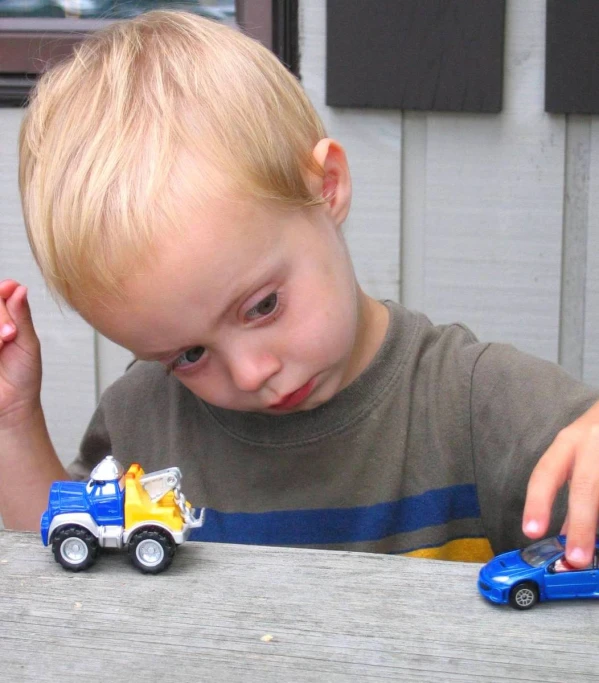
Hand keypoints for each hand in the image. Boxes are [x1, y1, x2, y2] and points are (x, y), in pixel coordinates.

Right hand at [0, 280, 41, 426]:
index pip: (0, 294)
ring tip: (3, 342)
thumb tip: (20, 288)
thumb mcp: (28, 342)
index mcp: (4, 319)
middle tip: (10, 334)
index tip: (8, 289)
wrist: (13, 404)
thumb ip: (22, 316)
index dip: (2, 290)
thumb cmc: (23, 374)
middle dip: (1, 315)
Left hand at [523, 401, 598, 567]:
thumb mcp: (577, 454)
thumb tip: (561, 534)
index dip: (537, 503)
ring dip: (597, 522)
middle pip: (585, 486)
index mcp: (569, 442)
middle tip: (576, 557)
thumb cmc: (596, 436)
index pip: (546, 473)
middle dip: (580, 524)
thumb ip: (570, 490)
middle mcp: (592, 442)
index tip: (531, 531)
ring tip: (595, 553)